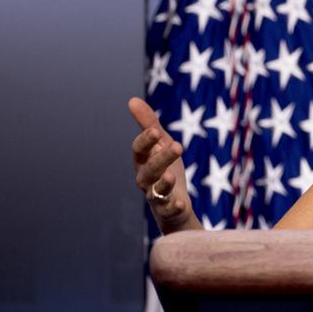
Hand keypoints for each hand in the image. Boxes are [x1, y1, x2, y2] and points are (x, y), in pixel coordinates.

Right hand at [129, 97, 200, 233]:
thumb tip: (132, 100)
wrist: (175, 207)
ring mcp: (156, 196)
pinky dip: (173, 207)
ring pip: (156, 190)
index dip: (145, 141)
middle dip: (161, 158)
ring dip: (163, 183)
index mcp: (143, 161)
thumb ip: (148, 124)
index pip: (139, 150)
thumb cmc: (166, 170)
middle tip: (177, 146)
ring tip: (171, 176)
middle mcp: (146, 179)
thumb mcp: (161, 145)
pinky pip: (168, 211)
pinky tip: (180, 204)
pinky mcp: (169, 211)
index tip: (154, 130)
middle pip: (150, 169)